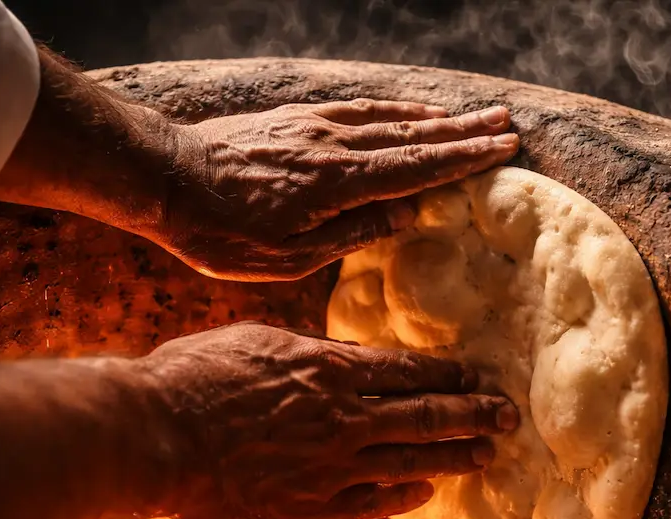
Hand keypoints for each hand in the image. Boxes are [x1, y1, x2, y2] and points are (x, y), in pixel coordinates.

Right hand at [127, 322, 518, 518]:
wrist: (156, 434)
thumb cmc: (195, 376)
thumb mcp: (258, 341)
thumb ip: (311, 353)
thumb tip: (347, 356)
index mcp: (330, 370)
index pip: (409, 371)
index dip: (449, 375)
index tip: (475, 376)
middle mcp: (344, 418)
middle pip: (427, 415)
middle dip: (474, 415)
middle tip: (509, 416)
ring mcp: (331, 466)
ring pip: (412, 459)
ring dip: (455, 457)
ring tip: (487, 456)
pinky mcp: (311, 506)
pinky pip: (373, 500)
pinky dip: (406, 494)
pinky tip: (427, 491)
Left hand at [150, 99, 519, 279]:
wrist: (163, 178)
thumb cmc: (220, 232)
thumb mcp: (287, 256)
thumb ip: (352, 234)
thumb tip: (406, 218)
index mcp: (338, 183)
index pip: (417, 168)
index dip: (464, 159)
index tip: (503, 149)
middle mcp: (333, 145)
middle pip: (413, 135)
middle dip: (464, 131)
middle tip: (507, 124)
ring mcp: (314, 126)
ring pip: (389, 118)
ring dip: (436, 118)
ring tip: (473, 115)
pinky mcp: (295, 119)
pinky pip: (358, 110)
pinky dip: (392, 110)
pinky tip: (408, 113)